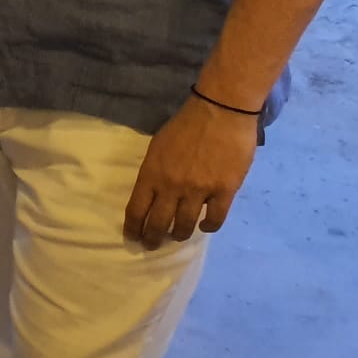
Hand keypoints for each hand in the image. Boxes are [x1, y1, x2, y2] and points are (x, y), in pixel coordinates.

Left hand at [124, 96, 258, 249]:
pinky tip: (204, 226)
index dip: (133, 228)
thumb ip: (154, 171)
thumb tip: (153, 193)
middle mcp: (172, 186)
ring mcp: (199, 190)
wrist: (220, 112)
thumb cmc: (186, 125)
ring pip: (185, 226)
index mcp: (152, 173)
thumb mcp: (158, 147)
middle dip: (152, 238)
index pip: (136, 209)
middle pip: (158, 223)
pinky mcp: (224, 191)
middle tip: (152, 245)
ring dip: (179, 235)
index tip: (132, 237)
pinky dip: (208, 226)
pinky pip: (215, 219)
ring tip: (177, 236)